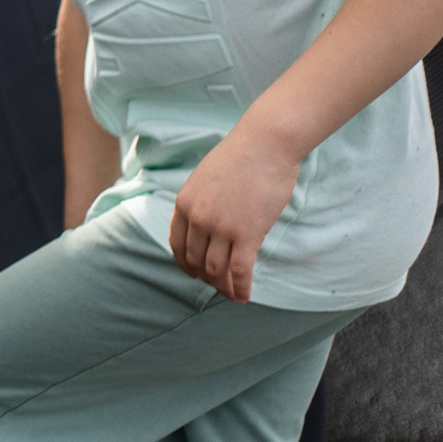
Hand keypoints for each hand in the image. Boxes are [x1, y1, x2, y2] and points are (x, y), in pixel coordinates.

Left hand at [167, 130, 301, 302]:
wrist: (265, 145)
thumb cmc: (241, 157)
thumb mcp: (206, 179)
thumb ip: (202, 202)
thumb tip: (208, 225)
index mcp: (184, 203)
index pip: (177, 243)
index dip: (184, 263)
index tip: (193, 273)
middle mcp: (198, 218)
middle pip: (196, 260)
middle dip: (206, 277)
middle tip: (218, 285)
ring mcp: (221, 227)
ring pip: (217, 269)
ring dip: (224, 287)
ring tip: (232, 295)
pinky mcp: (247, 234)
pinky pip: (240, 270)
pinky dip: (240, 287)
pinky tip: (244, 296)